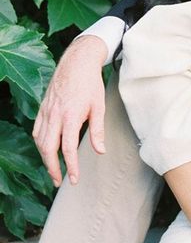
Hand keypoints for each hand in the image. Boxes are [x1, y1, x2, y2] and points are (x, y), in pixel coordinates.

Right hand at [32, 35, 107, 186]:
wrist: (77, 62)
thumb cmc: (90, 83)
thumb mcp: (99, 106)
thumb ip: (98, 130)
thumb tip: (100, 151)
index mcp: (71, 115)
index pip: (67, 148)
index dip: (70, 166)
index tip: (74, 179)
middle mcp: (55, 115)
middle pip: (48, 148)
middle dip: (52, 168)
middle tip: (59, 181)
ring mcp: (46, 111)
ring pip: (40, 141)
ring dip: (45, 158)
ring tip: (54, 169)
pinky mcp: (42, 108)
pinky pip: (37, 130)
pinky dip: (40, 143)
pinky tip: (46, 149)